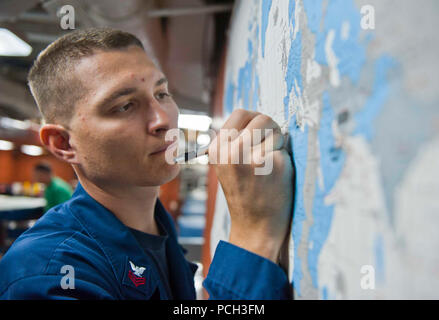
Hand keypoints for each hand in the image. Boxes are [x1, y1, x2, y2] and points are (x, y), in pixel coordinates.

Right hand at [208, 109, 293, 262]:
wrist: (256, 226)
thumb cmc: (246, 193)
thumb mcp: (227, 165)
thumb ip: (234, 140)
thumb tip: (252, 116)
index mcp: (217, 150)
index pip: (241, 113)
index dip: (255, 122)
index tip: (259, 138)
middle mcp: (230, 152)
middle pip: (260, 117)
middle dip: (270, 129)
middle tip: (269, 150)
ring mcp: (249, 157)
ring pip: (273, 128)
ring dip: (277, 141)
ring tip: (271, 162)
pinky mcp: (270, 165)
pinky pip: (284, 147)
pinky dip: (284, 159)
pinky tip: (276, 176)